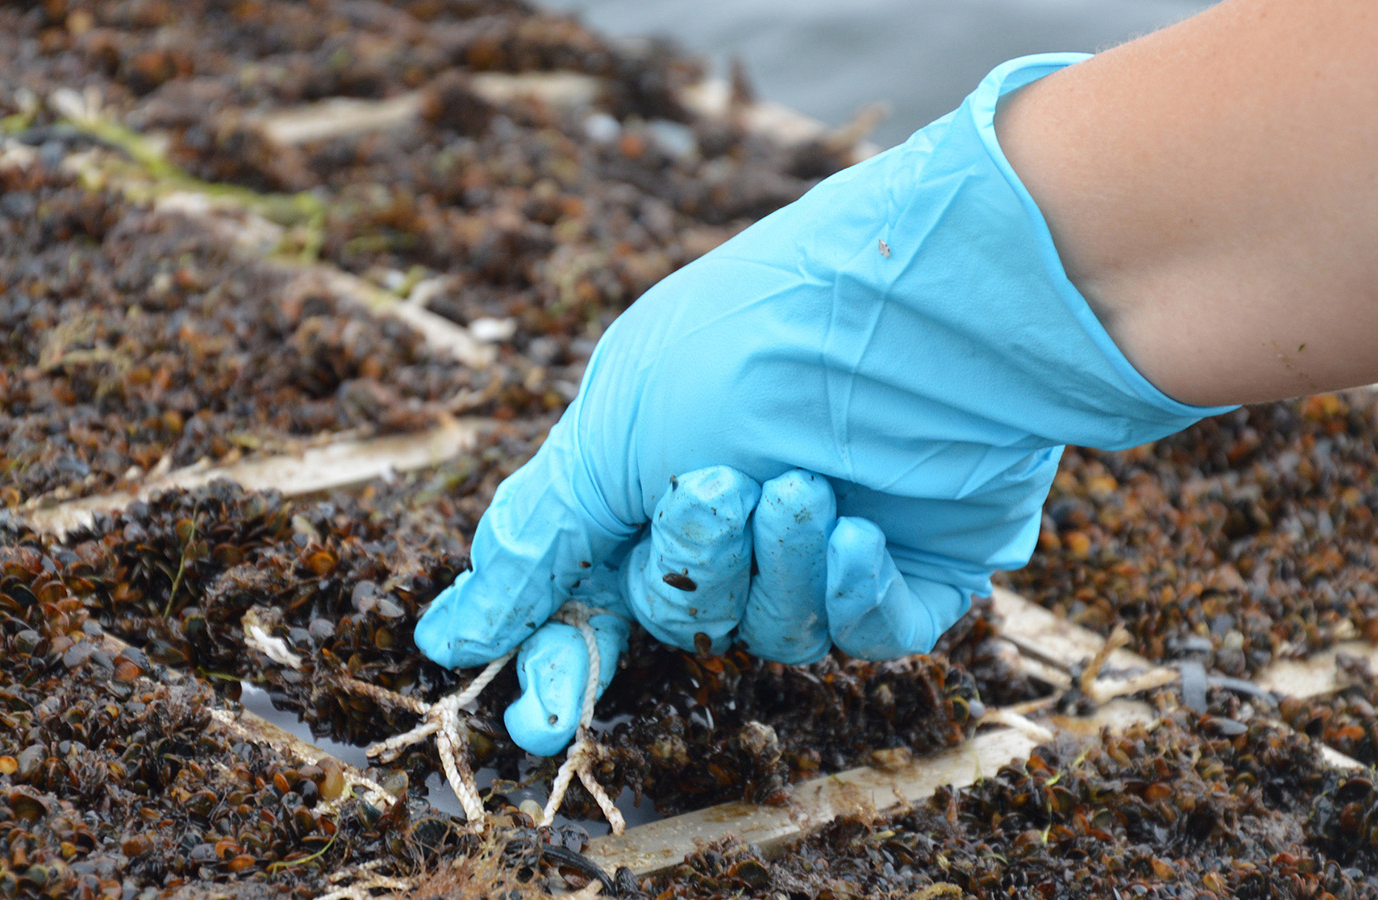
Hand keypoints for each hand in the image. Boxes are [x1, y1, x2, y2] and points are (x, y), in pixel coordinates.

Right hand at [415, 53, 1231, 754]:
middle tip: (720, 485)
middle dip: (692, 563)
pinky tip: (857, 527)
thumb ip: (540, 534)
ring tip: (803, 484)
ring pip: (774, 630)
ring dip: (777, 566)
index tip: (539, 719)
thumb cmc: (758, 339)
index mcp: (657, 472)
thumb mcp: (618, 423)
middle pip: (684, 616)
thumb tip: (449, 635)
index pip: (595, 596)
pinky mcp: (918, 564)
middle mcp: (744, 514)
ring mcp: (831, 541)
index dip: (566, 660)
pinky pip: (869, 632)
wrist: (928, 299)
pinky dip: (851, 591)